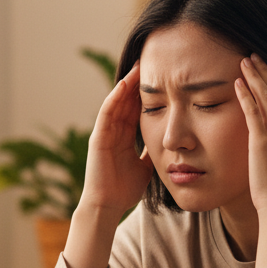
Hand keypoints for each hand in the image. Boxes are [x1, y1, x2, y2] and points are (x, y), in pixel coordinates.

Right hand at [79, 61, 154, 218]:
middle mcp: (114, 131)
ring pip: (117, 101)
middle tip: (151, 61)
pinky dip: (115, 97)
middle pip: (127, 100)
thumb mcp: (146, 166)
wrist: (109, 206)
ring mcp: (104, 133)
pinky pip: (107, 112)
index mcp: (124, 137)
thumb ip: (153, 152)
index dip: (148, 93)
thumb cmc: (125, 190)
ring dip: (127, 83)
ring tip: (139, 65)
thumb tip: (168, 143)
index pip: (136, 109)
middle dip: (138, 82)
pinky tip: (124, 83)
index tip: (162, 77)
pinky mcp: (97, 137)